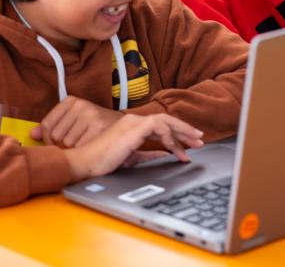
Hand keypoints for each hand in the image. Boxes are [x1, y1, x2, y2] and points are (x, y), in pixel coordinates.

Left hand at [30, 96, 122, 147]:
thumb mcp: (74, 121)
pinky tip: (92, 148)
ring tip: (86, 145)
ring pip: (67, 144)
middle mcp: (80, 104)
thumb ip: (53, 126)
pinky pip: (80, 148)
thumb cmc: (96, 127)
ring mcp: (90, 114)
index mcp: (71, 101)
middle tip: (77, 144)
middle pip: (55, 136)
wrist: (126, 128)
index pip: (47, 126)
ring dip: (74, 151)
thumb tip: (33, 134)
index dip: (51, 140)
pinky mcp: (99, 126)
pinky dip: (85, 153)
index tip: (61, 142)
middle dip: (63, 147)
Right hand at [65, 113, 203, 181]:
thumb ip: (148, 155)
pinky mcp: (133, 128)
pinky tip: (175, 150)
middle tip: (200, 139)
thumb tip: (164, 156)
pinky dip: (169, 137)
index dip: (177, 132)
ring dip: (182, 132)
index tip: (190, 142)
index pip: (160, 124)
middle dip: (185, 130)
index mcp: (132, 126)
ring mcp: (133, 123)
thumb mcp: (131, 159)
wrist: (85, 164)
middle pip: (166, 119)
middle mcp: (134, 121)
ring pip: (165, 120)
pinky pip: (158, 127)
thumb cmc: (102, 163)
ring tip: (194, 143)